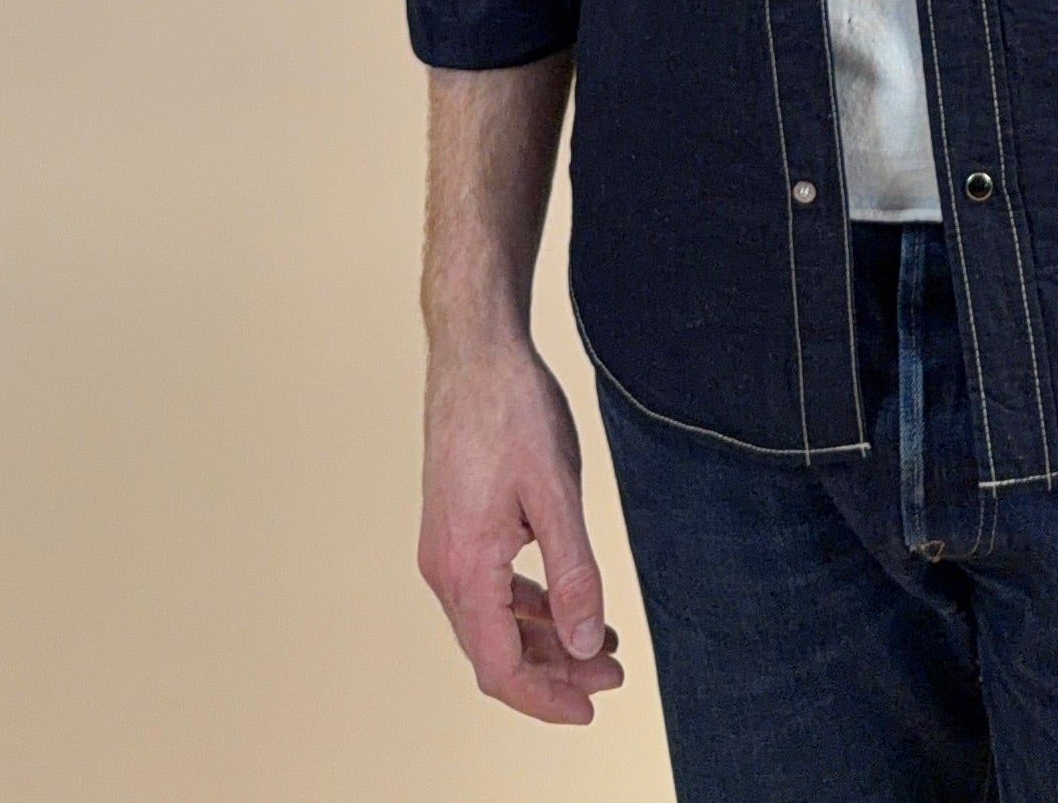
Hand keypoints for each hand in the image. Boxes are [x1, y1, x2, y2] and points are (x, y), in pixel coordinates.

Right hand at [418, 338, 625, 724]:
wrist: (475, 350)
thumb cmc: (514, 410)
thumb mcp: (556, 491)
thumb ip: (573, 571)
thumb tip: (588, 643)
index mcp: (464, 567)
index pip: (500, 667)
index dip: (546, 697)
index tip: (593, 706)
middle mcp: (443, 568)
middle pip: (495, 651)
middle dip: (554, 671)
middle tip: (614, 673)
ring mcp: (445, 547)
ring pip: (493, 622)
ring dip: (544, 640)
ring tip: (603, 644)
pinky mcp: (455, 527)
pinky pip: (490, 589)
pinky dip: (529, 606)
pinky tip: (568, 602)